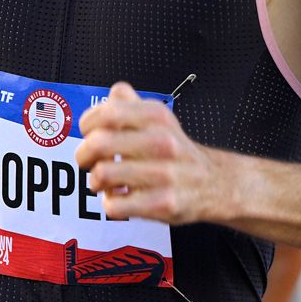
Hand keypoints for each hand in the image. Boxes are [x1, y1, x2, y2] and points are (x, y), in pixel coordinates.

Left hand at [76, 82, 216, 223]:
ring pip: (102, 175)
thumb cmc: (180, 153)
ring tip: (105, 181)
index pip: (106, 112)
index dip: (88, 124)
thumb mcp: (161, 119)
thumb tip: (109, 95)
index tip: (89, 133)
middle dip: (84, 155)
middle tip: (88, 161)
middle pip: (98, 144)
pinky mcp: (163, 204)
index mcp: (157, 117)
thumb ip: (131, 104)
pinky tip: (121, 197)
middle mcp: (162, 143)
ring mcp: (164, 175)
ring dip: (95, 181)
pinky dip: (110, 204)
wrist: (217, 183)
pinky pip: (114, 205)